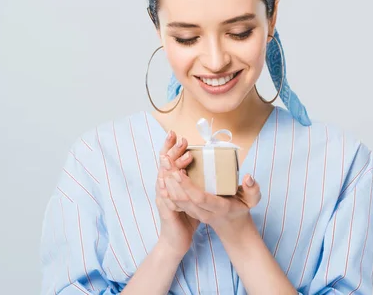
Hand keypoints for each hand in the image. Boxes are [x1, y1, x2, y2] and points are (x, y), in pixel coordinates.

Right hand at [154, 131, 198, 257]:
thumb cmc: (186, 216)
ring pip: (164, 178)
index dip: (169, 146)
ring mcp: (163, 199)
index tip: (175, 133)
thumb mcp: (192, 195)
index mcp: (171, 182)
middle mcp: (164, 187)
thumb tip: (209, 165)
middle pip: (164, 165)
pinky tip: (169, 178)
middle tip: (179, 139)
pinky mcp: (166, 211)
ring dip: (169, 166)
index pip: (168, 160)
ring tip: (175, 155)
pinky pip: (165, 197)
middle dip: (170, 151)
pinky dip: (166, 187)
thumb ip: (197, 181)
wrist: (177, 240)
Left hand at [163, 170, 261, 238]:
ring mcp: (195, 213)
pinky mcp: (189, 211)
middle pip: (184, 199)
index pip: (200, 199)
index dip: (188, 186)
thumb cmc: (242, 207)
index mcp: (219, 208)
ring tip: (163, 162)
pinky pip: (175, 201)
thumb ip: (253, 189)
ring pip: (177, 200)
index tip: (179, 171)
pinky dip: (168, 187)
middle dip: (172, 180)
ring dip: (167, 182)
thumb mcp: (252, 200)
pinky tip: (163, 172)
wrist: (232, 225)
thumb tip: (248, 177)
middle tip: (165, 160)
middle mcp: (205, 213)